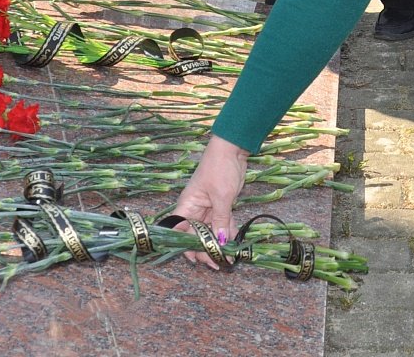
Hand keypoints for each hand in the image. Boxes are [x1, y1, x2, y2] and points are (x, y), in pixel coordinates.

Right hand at [169, 137, 249, 268]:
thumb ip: (220, 220)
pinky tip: (234, 244)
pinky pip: (222, 223)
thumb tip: (220, 242)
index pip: (179, 231)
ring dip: (219, 244)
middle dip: (206, 250)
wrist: (232, 149)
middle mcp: (195, 209)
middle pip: (197, 235)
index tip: (195, 260)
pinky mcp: (221, 205)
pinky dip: (227, 232)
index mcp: (187, 206)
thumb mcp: (221, 197)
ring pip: (211, 231)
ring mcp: (208, 208)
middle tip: (217, 264)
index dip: (184, 246)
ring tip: (229, 260)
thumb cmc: (219, 169)